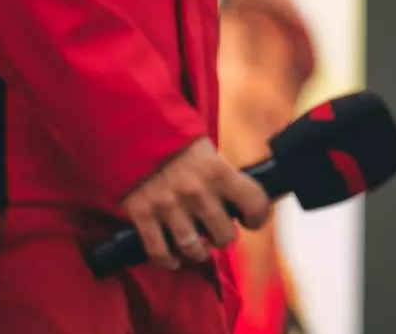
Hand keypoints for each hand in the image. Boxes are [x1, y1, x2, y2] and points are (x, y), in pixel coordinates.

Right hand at [121, 137, 270, 268]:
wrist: (136, 134)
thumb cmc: (180, 147)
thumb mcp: (210, 154)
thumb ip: (226, 179)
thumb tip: (244, 204)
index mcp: (219, 172)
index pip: (254, 202)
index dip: (259, 217)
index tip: (252, 220)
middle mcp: (197, 191)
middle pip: (224, 235)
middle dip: (224, 238)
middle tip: (219, 234)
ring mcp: (169, 205)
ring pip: (193, 248)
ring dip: (199, 252)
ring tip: (199, 249)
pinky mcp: (143, 214)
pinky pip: (158, 250)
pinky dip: (167, 260)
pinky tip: (174, 259)